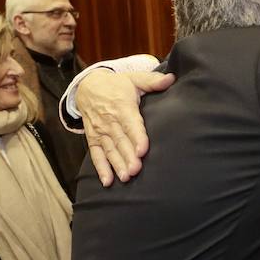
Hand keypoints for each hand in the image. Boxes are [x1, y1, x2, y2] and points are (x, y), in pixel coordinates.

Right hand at [77, 70, 174, 185]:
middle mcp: (110, 121)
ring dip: (117, 164)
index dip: (137, 137)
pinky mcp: (93, 139)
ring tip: (126, 177)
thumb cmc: (116, 85)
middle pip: (120, 141)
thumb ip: (152, 81)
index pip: (131, 124)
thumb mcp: (134, 78)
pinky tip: (107, 181)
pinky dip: (101, 168)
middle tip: (136, 170)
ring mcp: (101, 131)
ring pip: (110, 150)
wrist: (88, 86)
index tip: (142, 150)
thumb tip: (171, 78)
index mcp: (122, 106)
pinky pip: (96, 155)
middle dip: (128, 156)